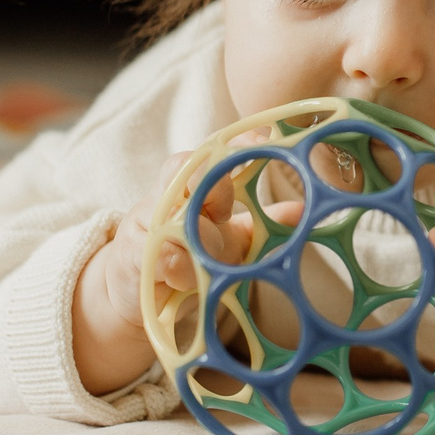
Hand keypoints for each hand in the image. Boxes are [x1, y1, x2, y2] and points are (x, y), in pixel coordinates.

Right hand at [69, 151, 289, 395]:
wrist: (140, 293)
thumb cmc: (189, 257)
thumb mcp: (232, 243)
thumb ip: (263, 226)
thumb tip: (301, 212)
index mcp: (196, 186)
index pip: (213, 150)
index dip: (237, 141)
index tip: (266, 141)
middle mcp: (170, 195)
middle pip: (188, 168)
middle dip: (212, 185)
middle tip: (225, 212)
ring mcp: (148, 222)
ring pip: (175, 211)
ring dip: (198, 237)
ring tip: (208, 262)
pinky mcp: (132, 253)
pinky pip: (163, 252)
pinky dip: (180, 267)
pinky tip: (185, 278)